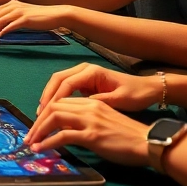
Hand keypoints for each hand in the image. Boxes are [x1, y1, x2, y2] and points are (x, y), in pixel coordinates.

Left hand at [0, 0, 68, 43]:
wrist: (55, 14)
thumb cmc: (39, 16)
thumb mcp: (22, 13)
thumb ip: (11, 17)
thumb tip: (0, 27)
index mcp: (10, 4)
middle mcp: (12, 6)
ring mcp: (18, 12)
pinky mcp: (25, 19)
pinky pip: (9, 25)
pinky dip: (2, 32)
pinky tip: (1, 38)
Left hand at [24, 98, 149, 165]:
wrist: (148, 142)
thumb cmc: (129, 136)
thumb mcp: (106, 122)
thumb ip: (88, 122)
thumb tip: (70, 131)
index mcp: (93, 102)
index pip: (62, 102)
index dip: (46, 113)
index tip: (37, 126)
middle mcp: (89, 107)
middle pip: (54, 107)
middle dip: (37, 122)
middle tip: (29, 136)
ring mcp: (90, 120)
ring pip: (55, 118)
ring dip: (39, 131)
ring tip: (31, 143)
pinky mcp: (92, 135)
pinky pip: (63, 136)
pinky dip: (48, 142)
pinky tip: (41, 149)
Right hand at [36, 63, 162, 114]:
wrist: (147, 89)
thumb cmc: (135, 94)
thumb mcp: (118, 100)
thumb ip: (97, 103)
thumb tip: (77, 109)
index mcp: (92, 72)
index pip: (66, 83)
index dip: (54, 99)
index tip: (46, 114)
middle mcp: (84, 70)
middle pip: (57, 80)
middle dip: (46, 97)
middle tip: (39, 115)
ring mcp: (83, 75)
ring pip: (58, 83)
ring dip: (49, 98)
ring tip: (42, 115)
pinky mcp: (84, 82)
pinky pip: (64, 88)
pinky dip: (56, 99)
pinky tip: (52, 112)